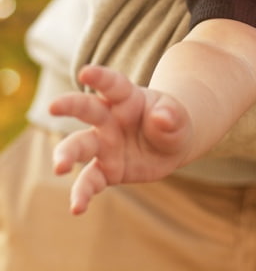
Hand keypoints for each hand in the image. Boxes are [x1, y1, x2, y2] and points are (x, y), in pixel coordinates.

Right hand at [49, 64, 192, 214]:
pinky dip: (82, 194)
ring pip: (79, 146)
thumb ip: (171, 116)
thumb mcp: (178, 117)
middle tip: (53, 106)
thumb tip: (160, 118)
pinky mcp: (104, 170)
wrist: (171, 145)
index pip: (113, 85)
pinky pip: (89, 181)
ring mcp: (104, 145)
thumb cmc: (171, 121)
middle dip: (69, 105)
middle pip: (87, 110)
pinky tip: (77, 208)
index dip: (100, 77)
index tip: (86, 71)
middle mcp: (109, 120)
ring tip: (60, 167)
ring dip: (67, 155)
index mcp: (128, 98)